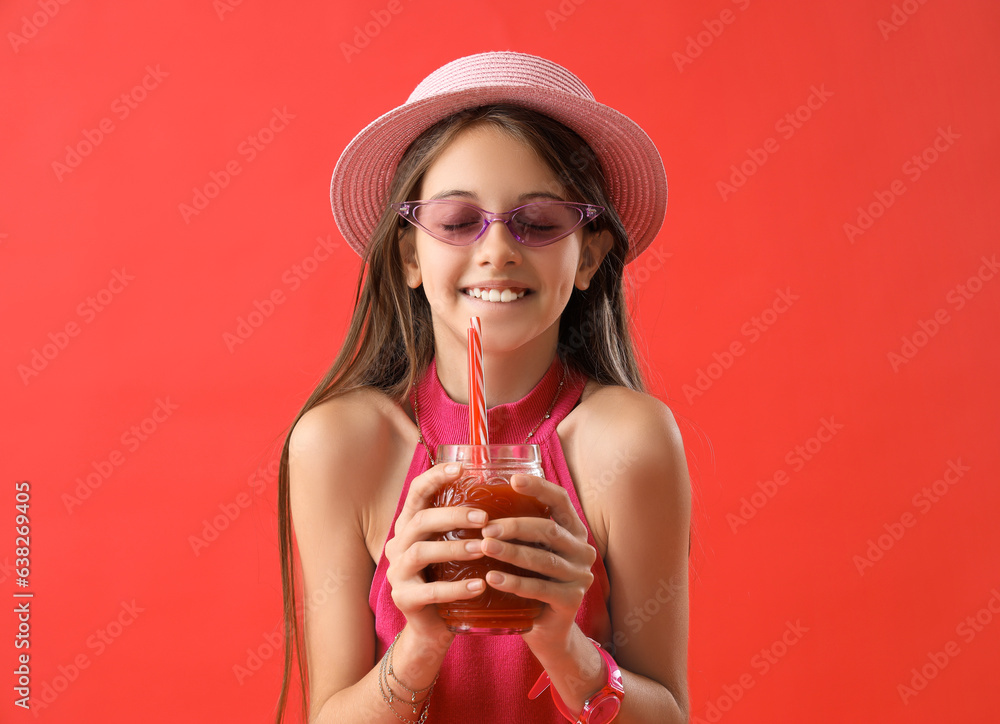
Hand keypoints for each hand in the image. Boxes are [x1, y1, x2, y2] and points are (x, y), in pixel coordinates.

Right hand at [384, 462, 489, 643]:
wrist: (433, 626)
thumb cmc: (450, 578)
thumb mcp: (454, 546)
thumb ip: (466, 524)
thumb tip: (509, 493)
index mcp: (410, 525)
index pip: (417, 492)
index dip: (435, 477)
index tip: (461, 468)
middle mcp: (398, 544)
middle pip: (419, 520)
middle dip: (453, 515)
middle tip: (485, 518)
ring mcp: (397, 572)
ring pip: (421, 552)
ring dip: (455, 548)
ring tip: (483, 549)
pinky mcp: (403, 599)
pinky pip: (429, 591)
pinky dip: (456, 588)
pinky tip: (480, 586)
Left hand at [478, 473, 597, 652]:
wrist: (548, 629)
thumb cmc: (532, 580)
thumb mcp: (531, 550)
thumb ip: (519, 528)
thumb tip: (478, 499)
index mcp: (574, 530)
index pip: (560, 500)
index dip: (539, 487)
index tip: (513, 479)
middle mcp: (582, 550)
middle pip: (548, 529)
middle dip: (515, 526)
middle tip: (486, 527)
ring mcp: (580, 576)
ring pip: (543, 559)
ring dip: (511, 552)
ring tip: (484, 547)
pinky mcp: (572, 600)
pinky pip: (539, 588)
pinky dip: (514, 582)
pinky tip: (492, 578)